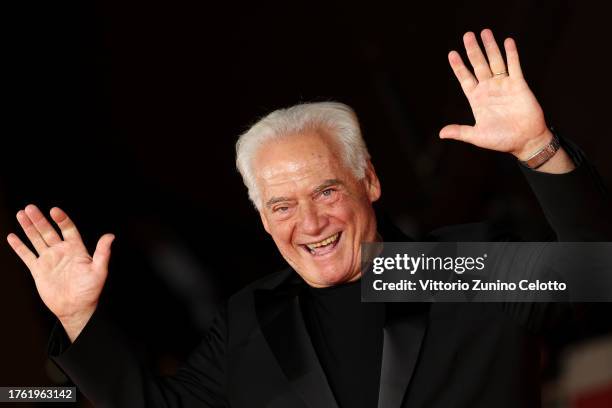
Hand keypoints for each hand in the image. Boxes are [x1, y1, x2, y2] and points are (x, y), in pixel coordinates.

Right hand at [6, 205, 113, 340]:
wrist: (76, 308)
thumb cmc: (90, 290)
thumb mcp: (99, 271)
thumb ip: (103, 253)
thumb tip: (110, 236)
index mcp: (76, 249)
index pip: (68, 229)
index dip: (61, 219)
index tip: (54, 211)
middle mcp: (61, 251)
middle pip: (48, 231)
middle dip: (39, 219)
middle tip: (30, 207)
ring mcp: (49, 259)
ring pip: (36, 239)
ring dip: (28, 227)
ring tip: (20, 214)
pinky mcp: (38, 270)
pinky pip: (27, 255)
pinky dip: (19, 246)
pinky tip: (12, 236)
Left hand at [440, 29, 551, 159]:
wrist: (525, 141)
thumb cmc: (501, 140)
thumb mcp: (477, 136)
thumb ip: (460, 132)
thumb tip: (441, 133)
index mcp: (477, 99)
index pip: (465, 78)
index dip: (459, 66)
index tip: (452, 53)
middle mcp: (489, 89)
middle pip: (479, 65)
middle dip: (473, 50)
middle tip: (467, 35)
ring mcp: (504, 85)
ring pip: (495, 62)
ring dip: (490, 47)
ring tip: (485, 32)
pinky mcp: (519, 85)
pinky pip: (514, 66)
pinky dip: (511, 54)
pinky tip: (507, 41)